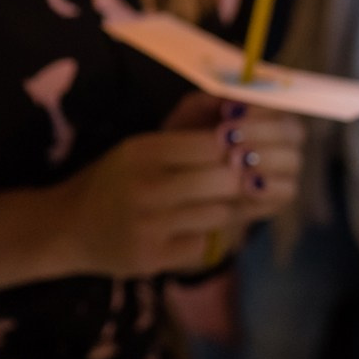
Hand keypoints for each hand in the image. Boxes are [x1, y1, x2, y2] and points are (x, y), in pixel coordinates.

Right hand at [0, 99, 301, 284]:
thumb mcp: (144, 142)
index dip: (255, 140)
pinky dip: (220, 233)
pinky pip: (207, 242)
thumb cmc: (115, 178)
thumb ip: (190, 119)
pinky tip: (225, 221)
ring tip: (266, 192)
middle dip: (264, 172)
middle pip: (227, 179)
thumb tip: (242, 100)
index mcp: (143, 150)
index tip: (283, 135)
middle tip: (291, 167)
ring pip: (223, 213)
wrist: (67, 227)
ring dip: (247, 204)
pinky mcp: (154, 258)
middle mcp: (146, 187)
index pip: (215, 142)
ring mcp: (150, 226)